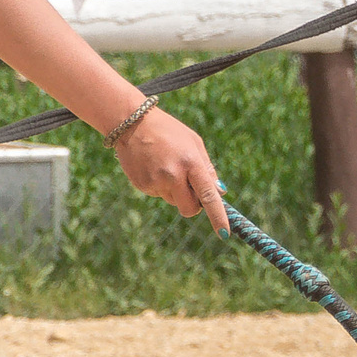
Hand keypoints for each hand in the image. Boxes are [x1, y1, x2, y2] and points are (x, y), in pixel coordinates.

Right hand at [113, 106, 229, 234]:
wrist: (132, 123)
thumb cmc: (170, 132)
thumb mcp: (195, 144)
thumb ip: (207, 169)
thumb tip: (218, 193)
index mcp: (191, 163)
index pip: (208, 196)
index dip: (217, 216)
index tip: (224, 234)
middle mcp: (173, 175)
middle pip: (189, 208)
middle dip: (194, 205)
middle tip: (191, 189)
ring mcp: (155, 182)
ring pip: (174, 201)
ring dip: (176, 191)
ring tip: (166, 166)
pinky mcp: (141, 185)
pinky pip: (159, 194)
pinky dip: (160, 185)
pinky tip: (154, 166)